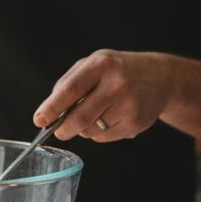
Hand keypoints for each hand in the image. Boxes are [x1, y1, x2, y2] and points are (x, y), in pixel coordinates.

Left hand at [33, 50, 174, 141]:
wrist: (161, 78)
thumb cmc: (118, 71)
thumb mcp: (94, 64)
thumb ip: (69, 83)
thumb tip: (49, 111)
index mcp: (101, 65)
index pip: (70, 89)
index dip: (52, 107)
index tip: (39, 120)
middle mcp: (116, 84)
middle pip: (80, 117)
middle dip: (63, 129)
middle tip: (59, 131)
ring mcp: (128, 105)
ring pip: (90, 130)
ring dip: (84, 128)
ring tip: (97, 113)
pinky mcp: (135, 123)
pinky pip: (104, 138)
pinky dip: (99, 133)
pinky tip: (112, 117)